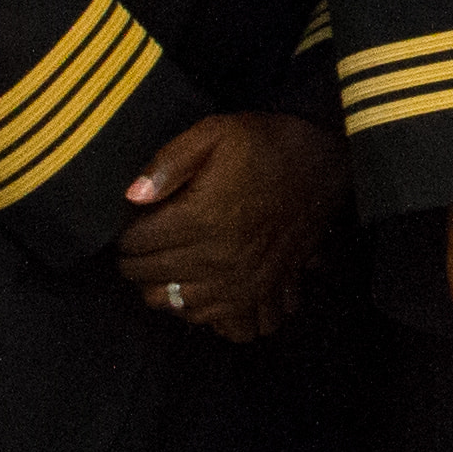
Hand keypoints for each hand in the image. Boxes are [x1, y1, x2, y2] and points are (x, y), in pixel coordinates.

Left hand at [114, 111, 339, 342]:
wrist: (326, 164)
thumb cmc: (268, 146)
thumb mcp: (216, 133)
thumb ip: (168, 163)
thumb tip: (131, 196)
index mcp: (200, 217)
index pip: (136, 242)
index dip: (126, 232)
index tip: (131, 223)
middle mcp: (217, 257)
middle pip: (149, 274)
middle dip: (134, 261)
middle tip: (137, 246)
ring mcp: (239, 280)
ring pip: (173, 302)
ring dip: (158, 286)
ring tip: (159, 267)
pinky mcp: (259, 291)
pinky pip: (212, 318)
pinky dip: (193, 308)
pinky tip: (191, 287)